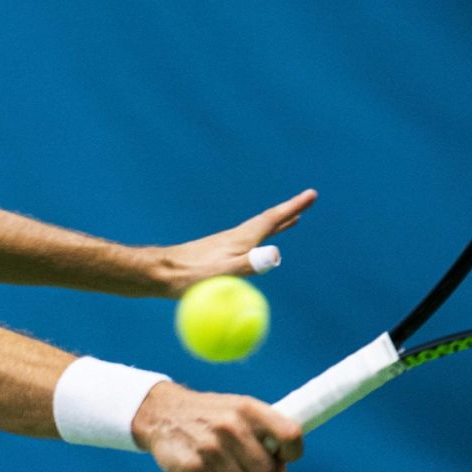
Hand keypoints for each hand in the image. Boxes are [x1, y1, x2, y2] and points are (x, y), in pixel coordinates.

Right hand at [131, 382, 304, 471]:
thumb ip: (266, 437)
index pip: (290, 435)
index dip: (292, 453)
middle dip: (255, 471)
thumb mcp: (239, 413)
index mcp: (248, 408)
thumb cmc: (210, 416)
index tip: (282, 458)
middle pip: (266, 470)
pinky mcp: (192, 467)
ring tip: (219, 464)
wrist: (162, 413)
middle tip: (239, 460)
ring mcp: (210, 447)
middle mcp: (231, 426)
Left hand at [157, 189, 316, 296]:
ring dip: (276, 224)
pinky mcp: (216, 255)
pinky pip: (247, 243)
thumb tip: (276, 254)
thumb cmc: (190, 277)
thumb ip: (250, 264)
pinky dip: (261, 238)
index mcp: (241, 239)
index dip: (293, 207)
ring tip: (289, 222)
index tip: (312, 194)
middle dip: (288, 213)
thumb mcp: (224, 273)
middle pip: (267, 222)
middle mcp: (234, 238)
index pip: (273, 219)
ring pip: (257, 231)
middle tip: (306, 203)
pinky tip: (253, 249)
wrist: (159, 273)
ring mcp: (224, 245)